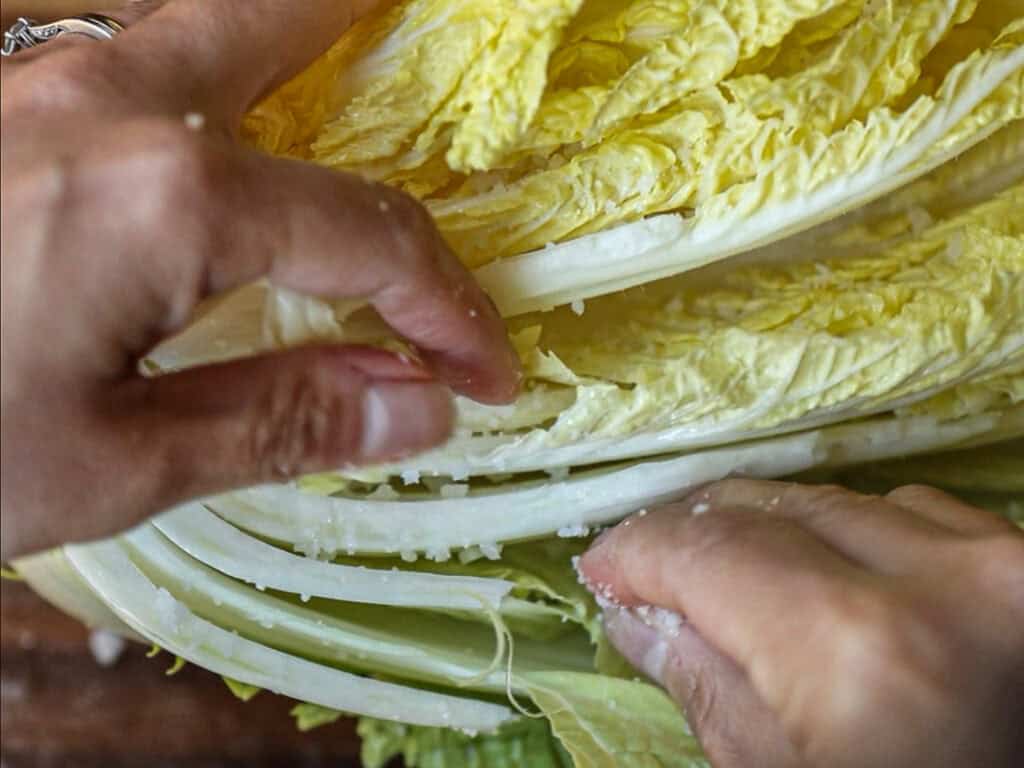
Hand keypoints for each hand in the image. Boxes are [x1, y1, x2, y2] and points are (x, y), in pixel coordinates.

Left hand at [0, 0, 520, 560]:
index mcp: (168, 198)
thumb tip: (417, 407)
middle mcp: (110, 105)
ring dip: (283, 30)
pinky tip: (204, 124)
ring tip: (337, 45)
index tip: (487, 374)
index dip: (449, 310)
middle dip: (368, 21)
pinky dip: (196, 70)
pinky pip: (120, 59)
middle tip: (422, 19)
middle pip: (280, 21)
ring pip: (192, 21)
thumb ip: (281, 421)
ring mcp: (33, 85)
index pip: (371, 239)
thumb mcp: (105, 465)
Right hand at [580, 481, 1023, 767]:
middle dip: (692, 533)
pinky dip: (849, 533)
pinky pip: (914, 515)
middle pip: (769, 510)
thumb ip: (705, 685)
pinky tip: (820, 571)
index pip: (708, 550)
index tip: (603, 569)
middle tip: (647, 569)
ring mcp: (1001, 563)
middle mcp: (941, 580)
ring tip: (724, 572)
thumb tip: (638, 612)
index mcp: (859, 650)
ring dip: (767, 530)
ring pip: (837, 500)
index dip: (637, 553)